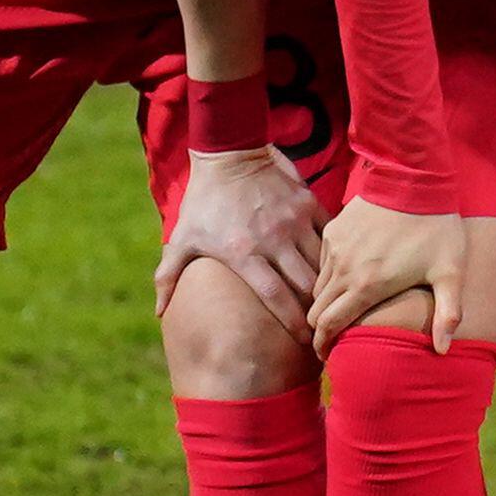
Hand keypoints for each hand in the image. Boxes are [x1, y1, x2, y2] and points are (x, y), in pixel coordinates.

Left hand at [155, 143, 325, 338]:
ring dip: (327, 283)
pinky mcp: (308, 204)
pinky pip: (328, 234)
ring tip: (331, 301)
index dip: (293, 322)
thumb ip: (168, 277)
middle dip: (317, 309)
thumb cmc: (203, 202)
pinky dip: (334, 252)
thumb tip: (159, 312)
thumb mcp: (182, 239)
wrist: (229, 153)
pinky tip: (336, 266)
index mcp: (243, 253)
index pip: (275, 297)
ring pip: (322, 261)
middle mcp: (273, 240)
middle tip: (323, 327)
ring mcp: (294, 221)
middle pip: (306, 285)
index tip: (302, 341)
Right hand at [311, 198, 477, 350]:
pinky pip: (322, 262)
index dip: (324, 346)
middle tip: (331, 340)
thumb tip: (444, 351)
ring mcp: (335, 248)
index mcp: (366, 286)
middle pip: (316, 310)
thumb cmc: (437, 228)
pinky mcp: (333, 230)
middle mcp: (342, 269)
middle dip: (320, 330)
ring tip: (339, 311)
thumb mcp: (450, 272)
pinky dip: (329, 275)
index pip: (329, 326)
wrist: (416, 179)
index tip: (329, 357)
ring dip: (325, 302)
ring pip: (317, 287)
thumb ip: (448, 313)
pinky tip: (347, 278)